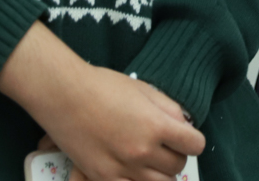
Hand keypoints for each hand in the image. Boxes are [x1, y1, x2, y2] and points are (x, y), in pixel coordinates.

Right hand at [0, 22, 204, 180]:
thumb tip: (185, 125)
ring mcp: (122, 169)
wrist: (63, 95)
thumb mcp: (144, 89)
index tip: (185, 136)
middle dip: (176, 155)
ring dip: (160, 172)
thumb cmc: (103, 86)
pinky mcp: (103, 178)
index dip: (192, 139)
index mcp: (156, 125)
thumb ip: (170, 109)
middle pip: (178, 166)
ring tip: (150, 159)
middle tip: (164, 145)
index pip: (195, 145)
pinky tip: (133, 170)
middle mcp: (142, 152)